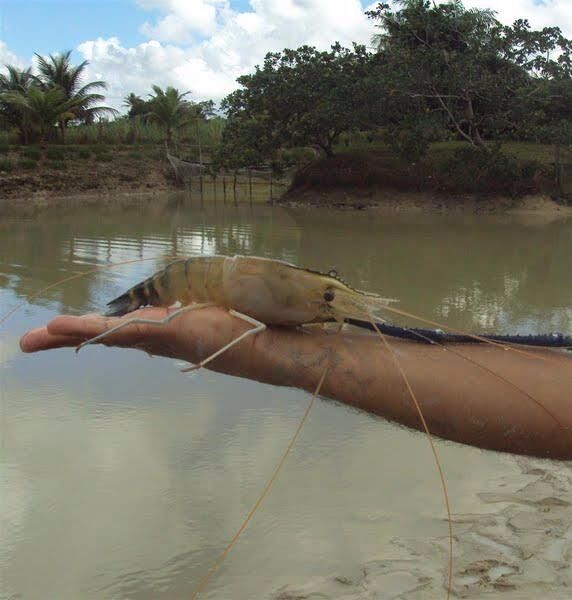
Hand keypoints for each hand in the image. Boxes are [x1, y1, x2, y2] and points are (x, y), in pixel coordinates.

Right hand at [18, 307, 314, 384]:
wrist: (271, 341)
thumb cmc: (247, 318)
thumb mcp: (210, 301)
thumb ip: (190, 297)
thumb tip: (179, 290)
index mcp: (163, 329)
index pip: (117, 329)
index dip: (86, 330)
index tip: (58, 330)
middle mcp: (157, 337)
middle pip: (104, 336)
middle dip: (67, 338)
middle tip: (28, 342)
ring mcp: (162, 337)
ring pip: (107, 336)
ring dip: (71, 335)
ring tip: (37, 337)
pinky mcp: (170, 333)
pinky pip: (126, 331)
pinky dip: (94, 331)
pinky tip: (67, 329)